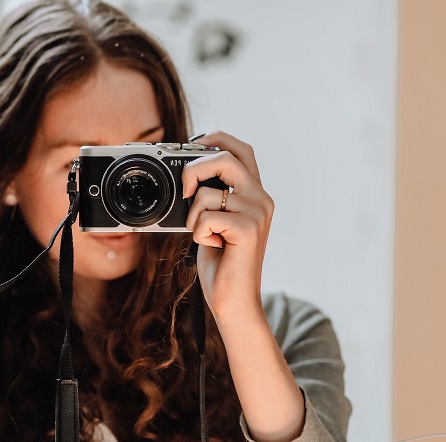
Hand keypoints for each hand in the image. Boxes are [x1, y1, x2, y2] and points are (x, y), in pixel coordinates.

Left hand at [181, 131, 273, 320]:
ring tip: (206, 236)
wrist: (234, 299)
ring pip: (207, 193)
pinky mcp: (247, 229)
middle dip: (194, 169)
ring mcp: (257, 212)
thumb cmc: (222, 262)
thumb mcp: (214, 221)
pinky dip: (199, 233)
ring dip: (193, 217)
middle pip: (224, 157)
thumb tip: (188, 175)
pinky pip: (206, 217)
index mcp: (254, 193)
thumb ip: (211, 196)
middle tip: (185, 191)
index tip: (192, 146)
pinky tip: (214, 247)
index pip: (240, 148)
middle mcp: (261, 198)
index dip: (216, 139)